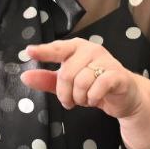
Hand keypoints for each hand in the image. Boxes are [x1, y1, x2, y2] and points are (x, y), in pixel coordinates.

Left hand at [21, 39, 149, 148]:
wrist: (124, 95)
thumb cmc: (94, 85)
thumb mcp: (67, 84)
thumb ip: (47, 80)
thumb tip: (25, 76)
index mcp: (76, 48)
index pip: (57, 49)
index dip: (43, 51)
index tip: (29, 51)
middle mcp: (91, 49)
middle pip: (67, 73)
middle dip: (65, 93)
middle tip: (71, 101)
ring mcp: (106, 60)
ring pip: (81, 82)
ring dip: (80, 98)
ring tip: (85, 100)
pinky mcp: (117, 74)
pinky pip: (98, 86)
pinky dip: (93, 98)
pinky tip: (95, 99)